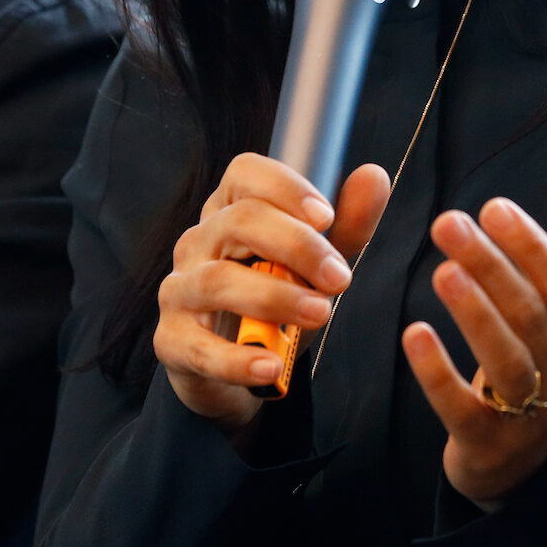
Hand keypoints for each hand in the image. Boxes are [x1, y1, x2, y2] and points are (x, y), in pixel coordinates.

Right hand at [154, 154, 389, 432]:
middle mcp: (198, 243)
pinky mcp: (171, 341)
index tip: (327, 217)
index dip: (285, 188)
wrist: (233, 372)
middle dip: (296, 246)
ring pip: (218, 281)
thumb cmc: (273, 306)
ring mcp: (179, 291)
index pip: (245, 175)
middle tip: (340, 279)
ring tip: (320, 314)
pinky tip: (271, 366)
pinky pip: (200, 347)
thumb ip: (346, 227)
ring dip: (274, 297)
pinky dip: (237, 359)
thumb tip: (374, 176)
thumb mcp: (314, 268)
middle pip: (239, 221)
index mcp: (230, 212)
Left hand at [401, 197, 546, 508]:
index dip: (532, 248)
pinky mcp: (488, 448)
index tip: (495, 208)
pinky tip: (414, 334)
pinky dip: (438, 373)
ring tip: (441, 272)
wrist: (523, 469)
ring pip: (507, 362)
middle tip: (449, 224)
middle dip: (491, 266)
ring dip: (474, 314)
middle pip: (532, 317)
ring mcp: (533, 420)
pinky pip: (463, 410)